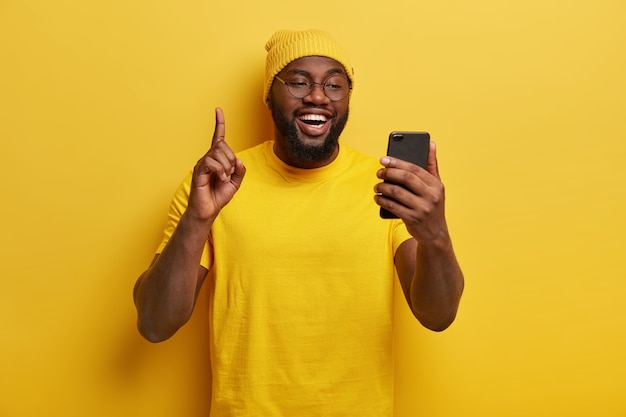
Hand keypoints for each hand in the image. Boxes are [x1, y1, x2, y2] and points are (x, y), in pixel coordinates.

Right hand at [187, 107, 245, 221]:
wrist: (208, 210)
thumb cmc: (218, 196)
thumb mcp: (235, 183)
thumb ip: (240, 170)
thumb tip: (239, 159)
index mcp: (216, 159)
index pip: (218, 137)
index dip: (219, 123)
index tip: (218, 110)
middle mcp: (207, 158)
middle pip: (223, 145)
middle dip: (231, 159)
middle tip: (230, 173)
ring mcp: (202, 164)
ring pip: (218, 153)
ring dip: (227, 166)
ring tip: (224, 178)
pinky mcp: (199, 171)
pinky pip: (212, 162)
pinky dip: (221, 170)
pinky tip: (221, 179)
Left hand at [374, 141, 448, 245]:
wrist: (435, 234)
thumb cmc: (433, 205)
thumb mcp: (437, 186)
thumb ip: (432, 165)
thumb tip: (431, 143)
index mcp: (436, 185)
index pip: (415, 169)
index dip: (397, 162)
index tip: (383, 159)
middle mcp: (431, 196)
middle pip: (406, 178)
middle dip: (389, 173)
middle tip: (379, 172)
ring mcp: (422, 208)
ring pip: (397, 192)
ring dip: (383, 187)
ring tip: (377, 186)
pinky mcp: (413, 219)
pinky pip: (393, 206)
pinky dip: (382, 200)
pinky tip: (378, 198)